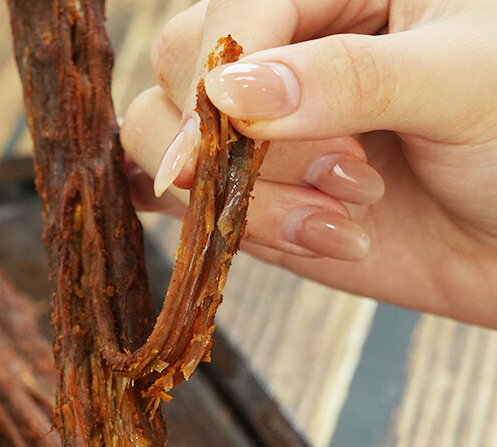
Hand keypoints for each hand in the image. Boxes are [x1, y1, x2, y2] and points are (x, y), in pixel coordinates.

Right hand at [120, 0, 496, 327]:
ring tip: (345, 219)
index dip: (215, 79)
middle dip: (246, 146)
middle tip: (351, 175)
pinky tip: (321, 237)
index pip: (233, 13)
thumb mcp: (462, 81)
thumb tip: (232, 93)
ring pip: (172, 151)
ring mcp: (261, 131)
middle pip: (180, 75)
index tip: (222, 148)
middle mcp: (285, 53)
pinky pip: (194, 209)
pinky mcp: (254, 194)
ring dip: (251, 202)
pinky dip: (238, 232)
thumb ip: (351, 77)